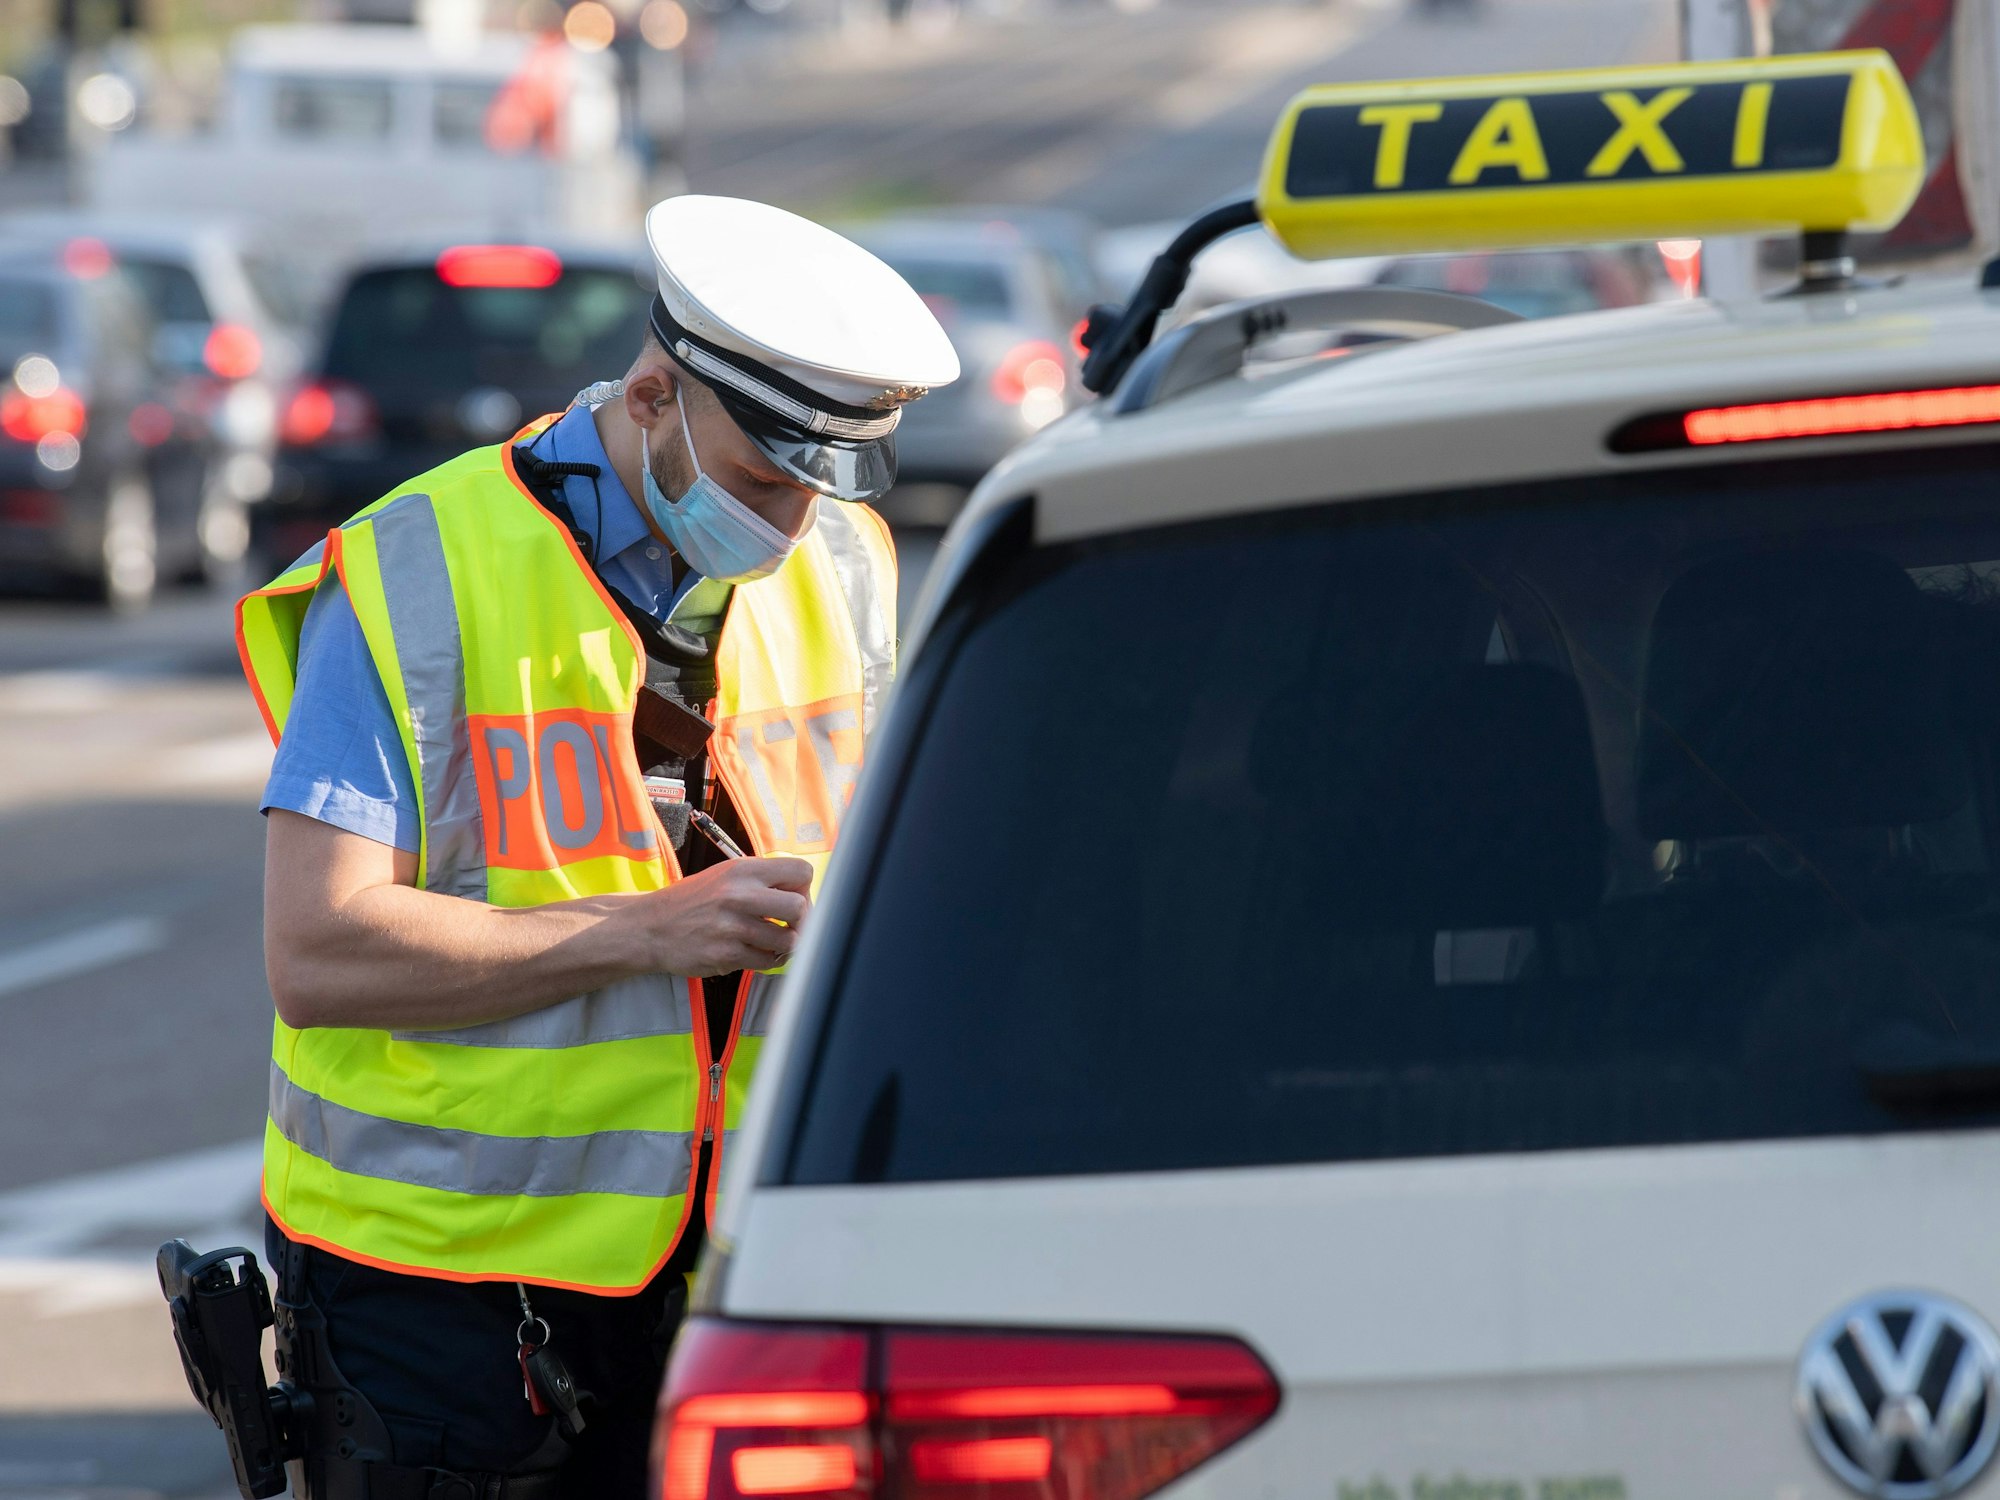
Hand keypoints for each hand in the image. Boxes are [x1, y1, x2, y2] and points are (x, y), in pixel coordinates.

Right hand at [635, 857, 812, 976]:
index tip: (795, 897)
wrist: (651, 927)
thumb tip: (805, 894)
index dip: (805, 887)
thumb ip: (762, 880)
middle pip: (799, 908)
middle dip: (802, 920)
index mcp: (743, 870)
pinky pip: (768, 962)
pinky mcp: (727, 955)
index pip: (801, 871)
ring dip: (786, 944)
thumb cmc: (693, 901)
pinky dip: (768, 960)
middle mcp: (739, 895)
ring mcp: (733, 927)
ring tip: (772, 941)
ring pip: (788, 941)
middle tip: (790, 925)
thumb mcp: (725, 875)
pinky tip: (757, 952)